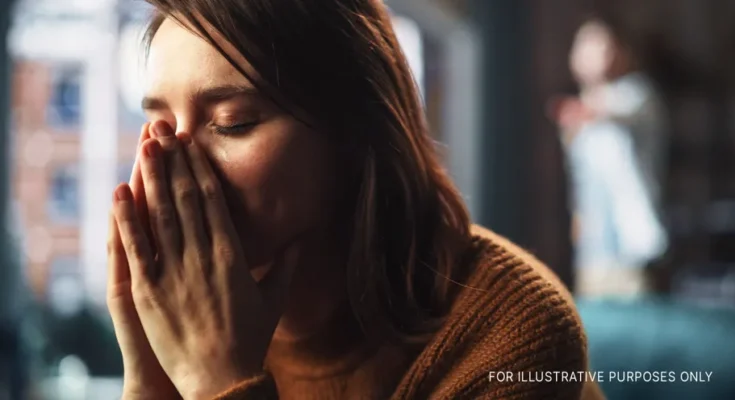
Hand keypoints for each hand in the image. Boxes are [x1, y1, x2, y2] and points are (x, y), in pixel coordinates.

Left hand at [112, 122, 297, 398]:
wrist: (223, 379)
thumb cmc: (250, 339)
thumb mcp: (274, 299)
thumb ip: (288, 264)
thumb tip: (304, 237)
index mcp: (232, 254)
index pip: (212, 200)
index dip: (198, 168)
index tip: (190, 143)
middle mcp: (202, 256)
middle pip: (184, 198)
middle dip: (172, 160)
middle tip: (161, 128)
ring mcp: (174, 272)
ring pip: (160, 214)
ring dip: (150, 177)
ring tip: (143, 145)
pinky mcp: (150, 291)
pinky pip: (137, 247)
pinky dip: (126, 217)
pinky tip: (119, 191)